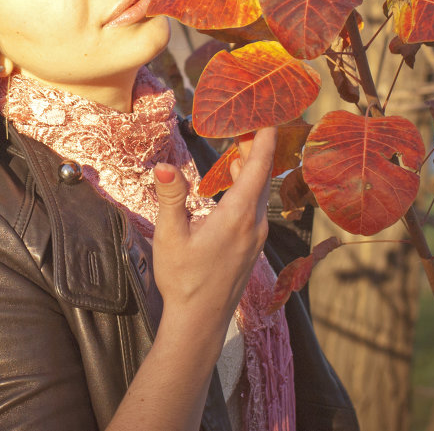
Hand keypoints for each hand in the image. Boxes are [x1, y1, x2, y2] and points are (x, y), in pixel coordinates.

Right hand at [150, 126, 275, 335]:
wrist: (199, 321)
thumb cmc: (183, 279)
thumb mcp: (171, 235)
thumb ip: (172, 197)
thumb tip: (164, 165)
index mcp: (238, 215)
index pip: (257, 167)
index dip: (264, 137)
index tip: (268, 112)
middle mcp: (254, 224)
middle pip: (261, 175)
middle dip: (256, 146)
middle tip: (247, 118)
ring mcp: (255, 237)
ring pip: (259, 192)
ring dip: (251, 167)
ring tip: (239, 144)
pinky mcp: (251, 246)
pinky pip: (255, 207)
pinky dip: (248, 186)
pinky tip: (233, 183)